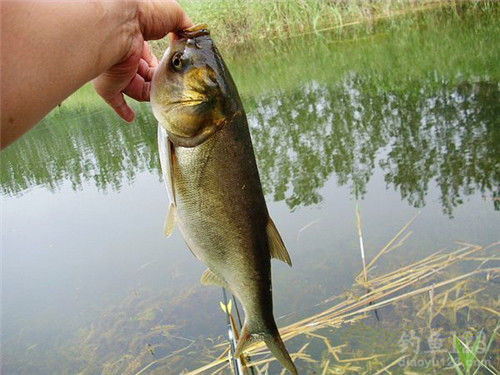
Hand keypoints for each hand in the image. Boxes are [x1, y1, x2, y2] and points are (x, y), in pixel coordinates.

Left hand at [93, 0, 191, 121]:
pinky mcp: (110, 85)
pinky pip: (115, 101)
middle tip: (174, 86)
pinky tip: (130, 117)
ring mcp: (117, 72)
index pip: (150, 58)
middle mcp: (126, 56)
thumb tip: (194, 36)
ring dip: (151, 95)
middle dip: (158, 81)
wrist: (120, 23)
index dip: (162, 65)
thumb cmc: (145, 13)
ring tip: (167, 98)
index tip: (173, 71)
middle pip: (145, 75)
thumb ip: (186, 27)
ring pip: (137, 89)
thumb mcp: (174, 15)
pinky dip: (123, 110)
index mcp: (137, 41)